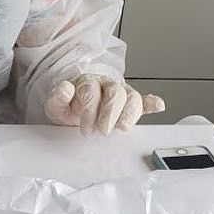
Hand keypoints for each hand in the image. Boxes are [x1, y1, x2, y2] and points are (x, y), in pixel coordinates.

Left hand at [44, 75, 164, 134]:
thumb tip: (66, 88)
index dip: (90, 111)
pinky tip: (158, 106)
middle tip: (103, 131)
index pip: (92, 92)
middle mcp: (106, 84)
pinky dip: (152, 103)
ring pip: (132, 97)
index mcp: (87, 82)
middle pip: (115, 92)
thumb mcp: (55, 104)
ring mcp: (121, 92)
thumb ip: (58, 97)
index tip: (86, 129)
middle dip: (110, 113)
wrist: (75, 107)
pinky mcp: (130, 103)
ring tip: (122, 128)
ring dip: (129, 113)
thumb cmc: (68, 106)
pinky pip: (144, 101)